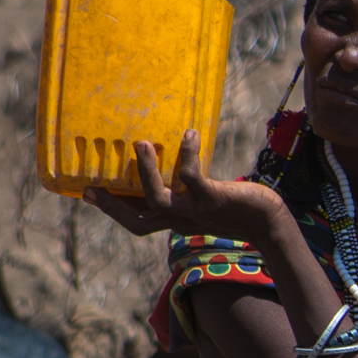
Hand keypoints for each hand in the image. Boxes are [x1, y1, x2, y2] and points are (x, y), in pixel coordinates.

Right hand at [88, 140, 287, 245]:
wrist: (269, 222)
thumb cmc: (237, 207)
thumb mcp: (206, 201)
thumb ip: (185, 190)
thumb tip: (169, 163)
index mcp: (175, 220)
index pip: (138, 220)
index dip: (112, 209)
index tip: (88, 193)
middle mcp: (181, 220)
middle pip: (138, 220)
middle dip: (112, 206)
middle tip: (91, 186)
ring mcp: (195, 211)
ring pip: (158, 198)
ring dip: (145, 172)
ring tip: (140, 145)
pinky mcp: (212, 199)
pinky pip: (192, 177)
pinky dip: (187, 155)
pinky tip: (188, 134)